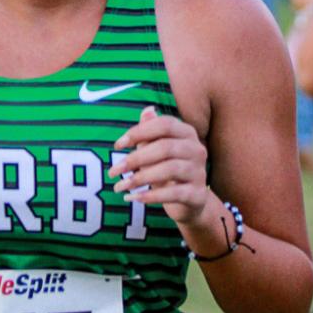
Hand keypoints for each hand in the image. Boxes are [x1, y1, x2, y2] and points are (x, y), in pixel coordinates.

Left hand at [111, 105, 222, 249]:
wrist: (188, 202)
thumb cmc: (167, 170)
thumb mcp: (155, 150)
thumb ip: (150, 132)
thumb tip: (147, 110)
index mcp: (187, 133)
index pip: (164, 124)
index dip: (139, 132)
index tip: (117, 146)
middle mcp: (197, 150)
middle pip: (165, 147)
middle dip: (135, 159)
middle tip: (113, 171)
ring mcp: (199, 172)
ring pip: (169, 169)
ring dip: (140, 178)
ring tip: (120, 186)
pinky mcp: (198, 194)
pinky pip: (173, 193)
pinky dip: (151, 196)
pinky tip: (134, 198)